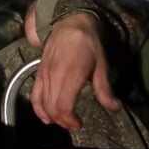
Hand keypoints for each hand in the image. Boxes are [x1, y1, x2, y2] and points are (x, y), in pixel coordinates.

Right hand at [30, 12, 120, 128]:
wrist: (69, 25)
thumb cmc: (88, 45)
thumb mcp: (101, 66)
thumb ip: (104, 89)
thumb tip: (114, 108)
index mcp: (70, 76)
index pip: (63, 106)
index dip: (70, 120)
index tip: (79, 124)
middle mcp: (54, 77)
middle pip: (52, 108)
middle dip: (62, 121)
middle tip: (73, 123)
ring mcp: (44, 75)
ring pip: (42, 103)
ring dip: (51, 116)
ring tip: (62, 120)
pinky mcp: (38, 73)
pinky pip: (34, 94)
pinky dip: (37, 108)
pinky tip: (45, 116)